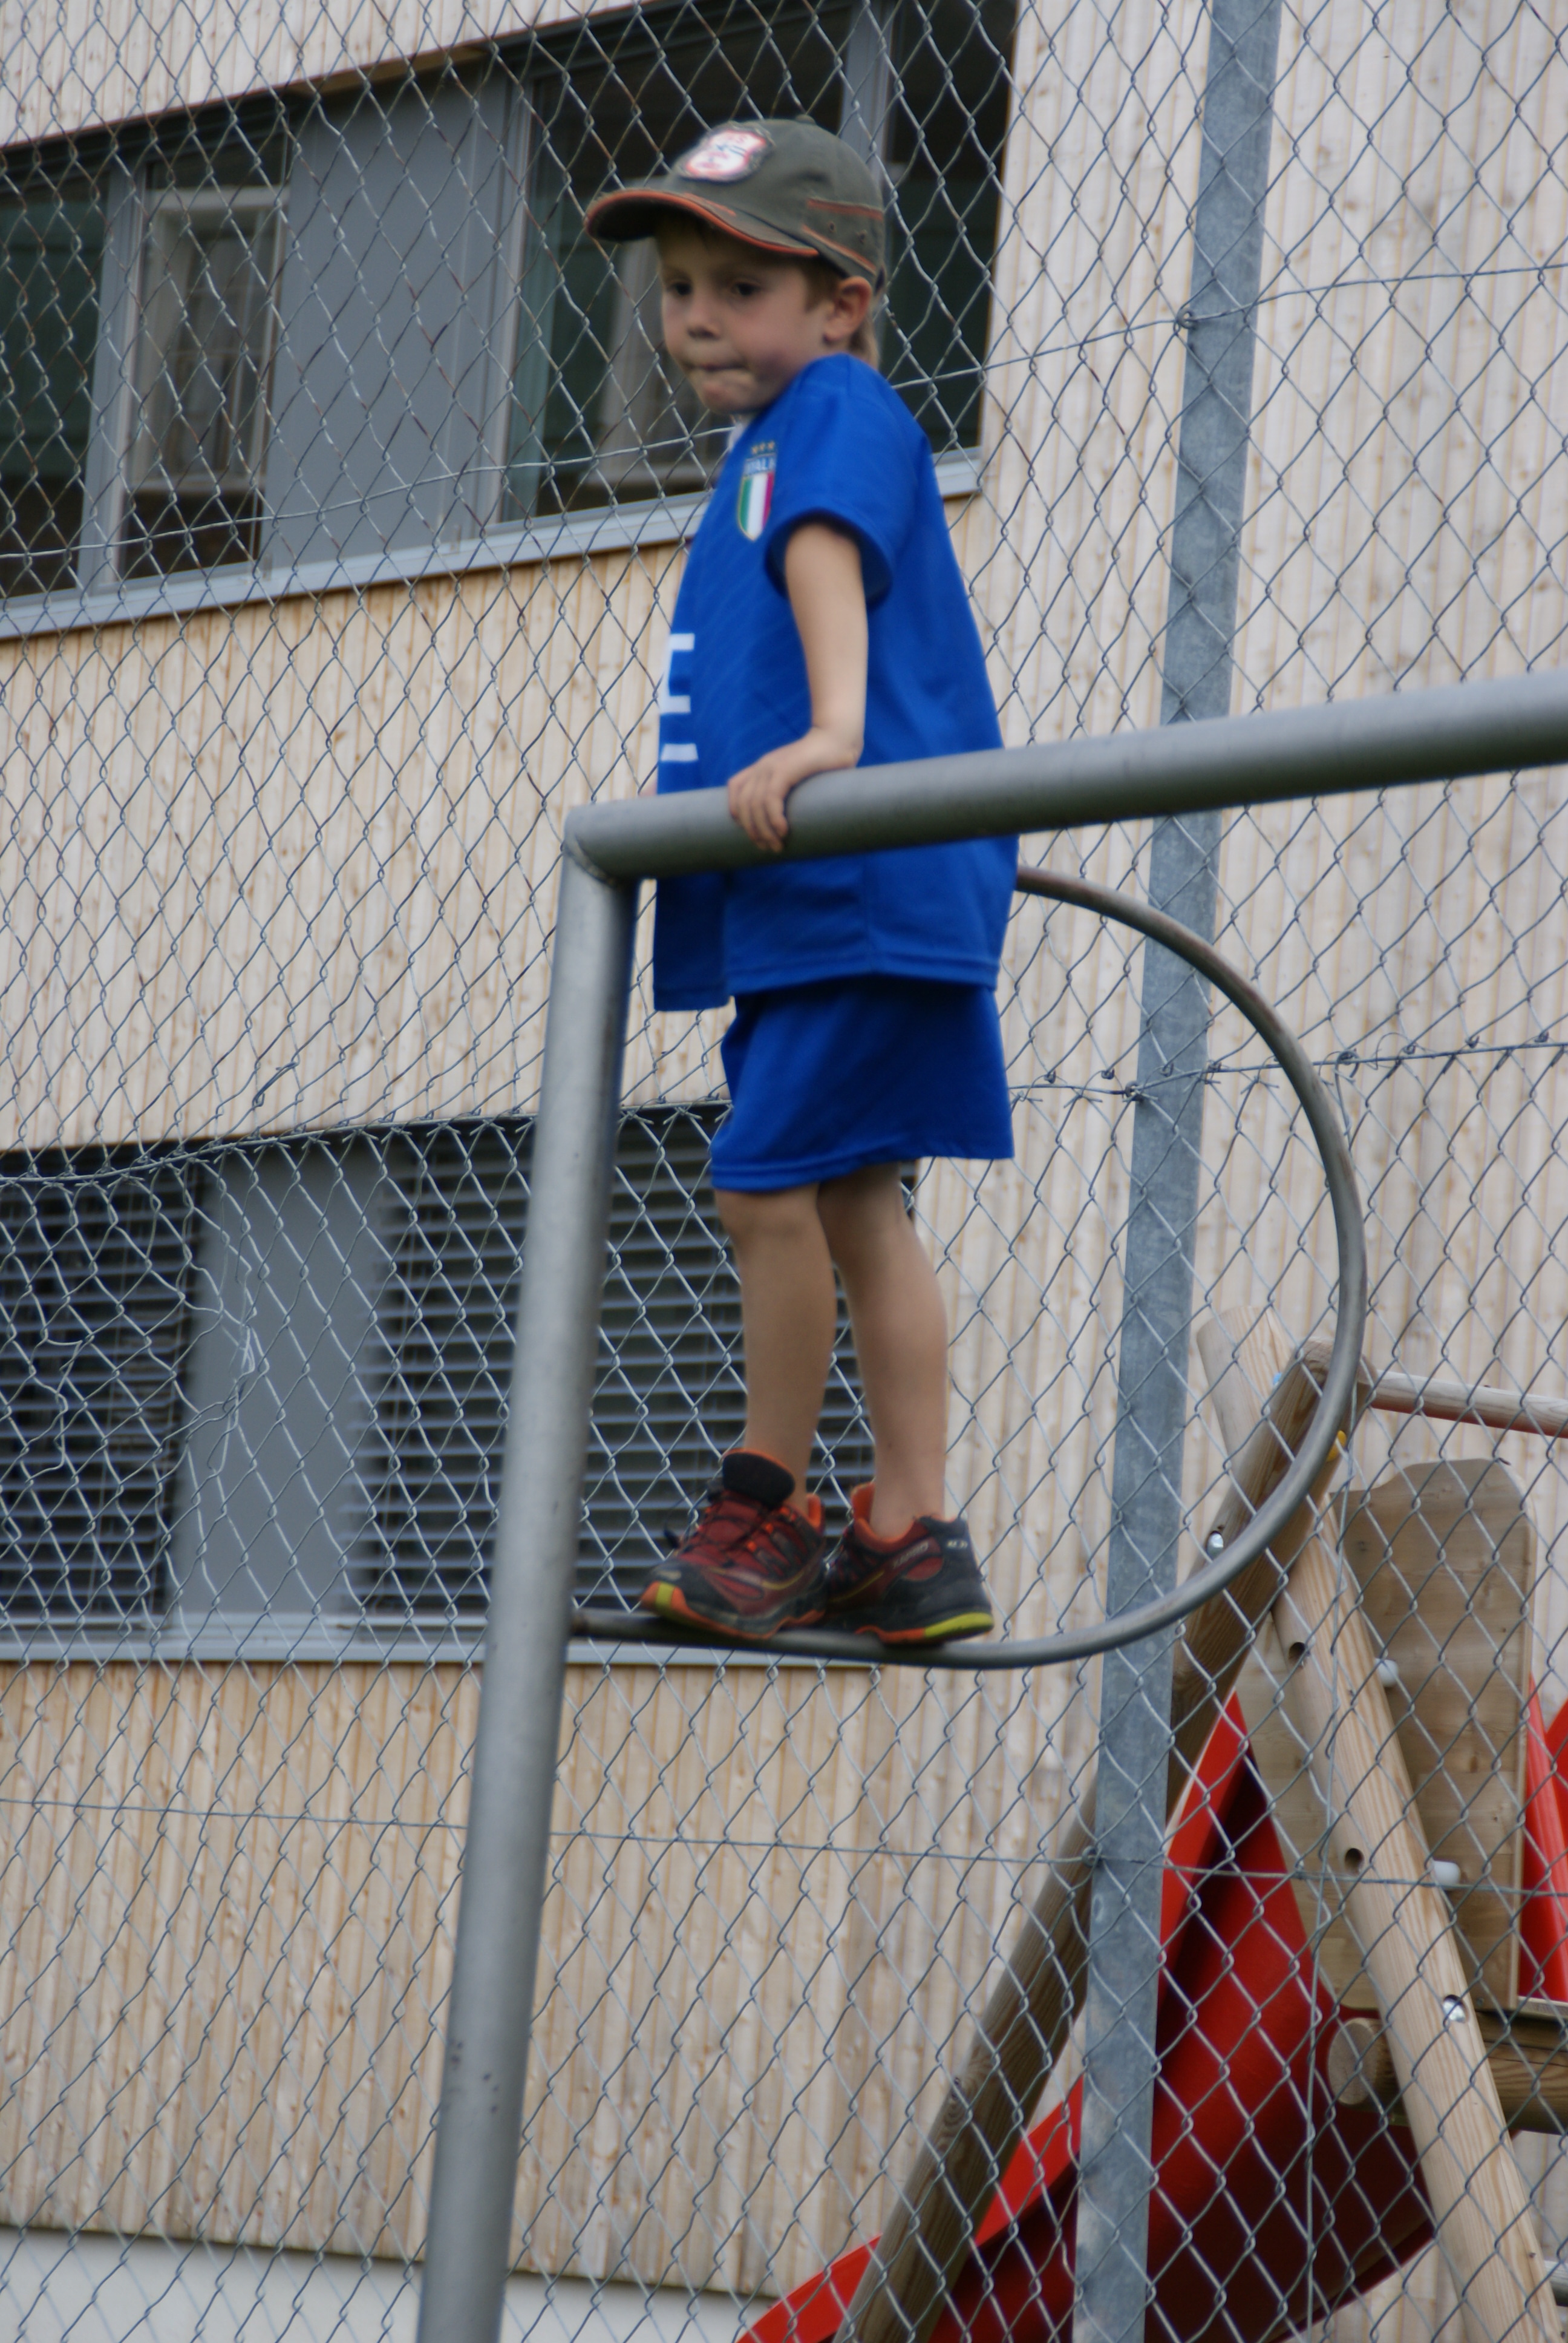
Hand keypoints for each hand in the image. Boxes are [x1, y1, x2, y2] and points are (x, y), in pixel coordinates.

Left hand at [726, 725, 859, 850]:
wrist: (840, 737)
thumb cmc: (828, 760)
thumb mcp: (802, 775)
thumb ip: (794, 789)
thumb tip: (801, 817)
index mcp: (764, 766)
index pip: (735, 786)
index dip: (736, 811)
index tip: (752, 829)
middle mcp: (763, 766)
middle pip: (743, 803)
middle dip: (752, 830)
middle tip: (767, 848)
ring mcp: (772, 766)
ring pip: (755, 805)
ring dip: (764, 830)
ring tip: (777, 846)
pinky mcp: (785, 769)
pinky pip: (770, 799)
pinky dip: (774, 819)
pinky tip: (783, 831)